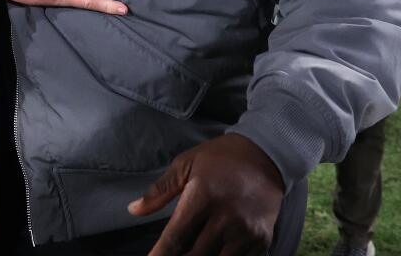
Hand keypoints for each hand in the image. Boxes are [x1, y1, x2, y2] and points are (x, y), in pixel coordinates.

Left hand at [127, 133, 284, 255]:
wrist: (267, 154)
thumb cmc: (220, 157)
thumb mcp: (186, 164)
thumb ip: (159, 190)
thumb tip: (134, 210)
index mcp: (203, 196)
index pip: (176, 237)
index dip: (160, 255)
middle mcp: (226, 217)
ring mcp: (246, 232)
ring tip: (188, 253)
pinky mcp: (262, 240)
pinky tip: (211, 253)